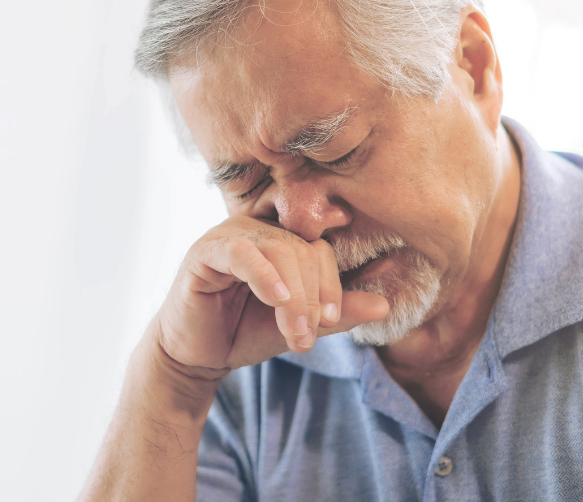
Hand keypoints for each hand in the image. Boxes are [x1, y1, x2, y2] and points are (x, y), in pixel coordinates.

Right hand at [153, 215, 389, 376]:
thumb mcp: (299, 324)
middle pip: (304, 249)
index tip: (329, 322)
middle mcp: (259, 228)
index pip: (322, 250)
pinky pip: (242, 252)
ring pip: (280, 250)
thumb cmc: (245, 331)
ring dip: (293, 299)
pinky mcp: (205, 250)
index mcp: (283, 238)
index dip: (332, 285)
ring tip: (293, 336)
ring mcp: (231, 234)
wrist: (196, 354)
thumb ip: (337, 312)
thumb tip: (385, 305)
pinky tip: (276, 300)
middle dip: (312, 299)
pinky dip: (265, 276)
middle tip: (306, 339)